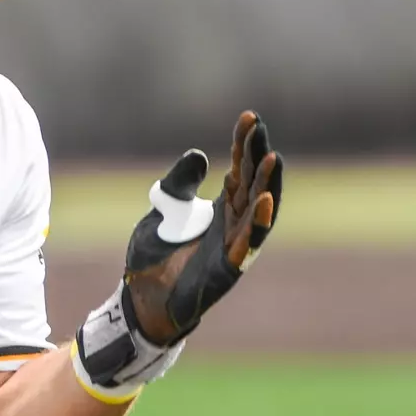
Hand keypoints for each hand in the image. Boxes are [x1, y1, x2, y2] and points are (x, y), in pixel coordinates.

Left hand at [123, 110, 282, 344]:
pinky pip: (247, 243)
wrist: (142, 299)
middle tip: (259, 127)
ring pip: (258, 211)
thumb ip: (179, 185)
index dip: (244, 144)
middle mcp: (233, 224)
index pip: (239, 169)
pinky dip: (257, 222)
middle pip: (253, 184)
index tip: (248, 116)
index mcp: (220, 208)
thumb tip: (200, 156)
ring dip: (268, 185)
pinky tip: (262, 199)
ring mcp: (234, 245)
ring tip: (273, 157)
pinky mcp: (228, 268)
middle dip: (258, 155)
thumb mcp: (162, 210)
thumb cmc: (155, 256)